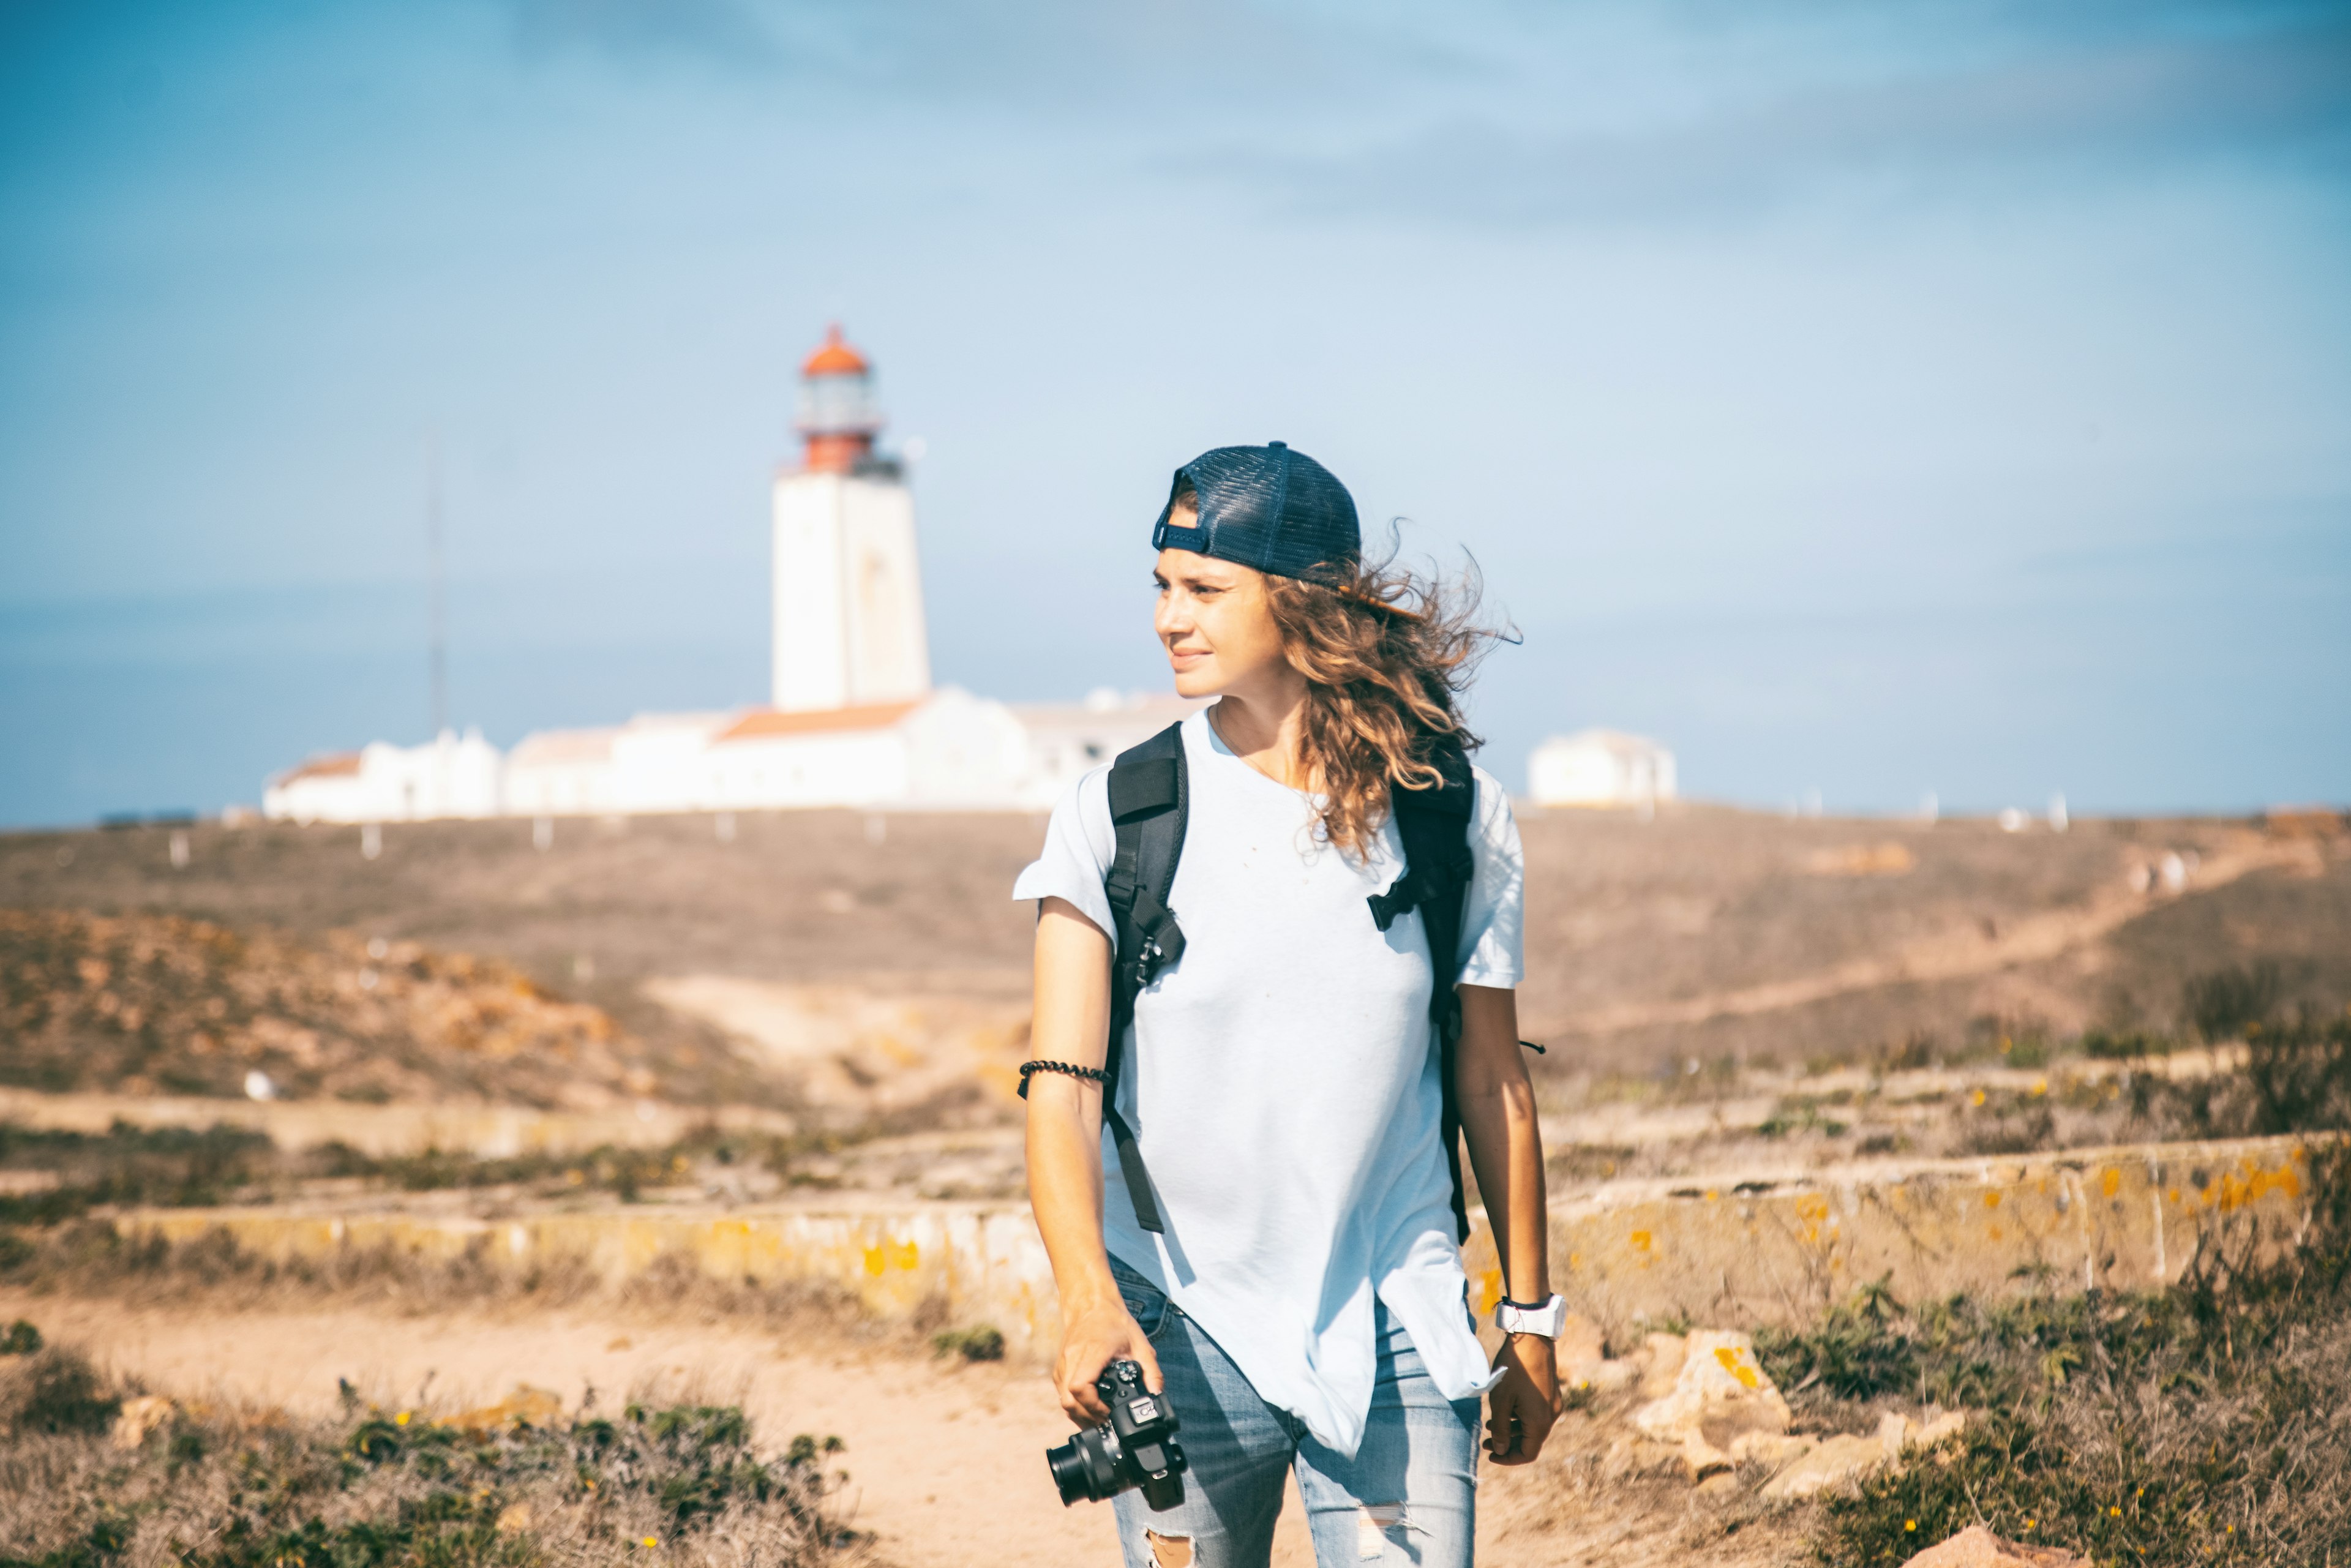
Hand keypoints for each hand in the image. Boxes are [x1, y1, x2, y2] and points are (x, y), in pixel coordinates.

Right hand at [1054, 1296, 1162, 1426]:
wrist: (1090, 1304)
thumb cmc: (1114, 1322)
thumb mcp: (1140, 1344)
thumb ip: (1151, 1370)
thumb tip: (1156, 1395)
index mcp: (1091, 1352)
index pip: (1080, 1387)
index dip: (1094, 1406)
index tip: (1110, 1412)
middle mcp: (1072, 1359)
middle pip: (1069, 1401)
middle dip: (1089, 1417)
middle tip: (1109, 1421)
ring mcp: (1063, 1365)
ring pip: (1064, 1402)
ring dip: (1081, 1414)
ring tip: (1102, 1418)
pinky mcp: (1059, 1369)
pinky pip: (1063, 1395)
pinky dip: (1076, 1406)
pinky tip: (1091, 1408)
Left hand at [1483, 1333, 1559, 1464]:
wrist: (1532, 1338)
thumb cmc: (1513, 1368)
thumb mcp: (1500, 1401)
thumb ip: (1500, 1429)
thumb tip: (1500, 1450)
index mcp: (1540, 1421)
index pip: (1528, 1454)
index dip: (1508, 1458)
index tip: (1490, 1455)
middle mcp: (1551, 1416)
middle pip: (1530, 1442)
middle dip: (1507, 1444)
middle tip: (1485, 1442)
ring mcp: (1553, 1404)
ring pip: (1532, 1428)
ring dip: (1511, 1430)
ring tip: (1489, 1425)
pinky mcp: (1551, 1394)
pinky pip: (1535, 1415)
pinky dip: (1519, 1418)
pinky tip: (1503, 1411)